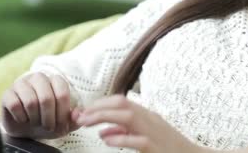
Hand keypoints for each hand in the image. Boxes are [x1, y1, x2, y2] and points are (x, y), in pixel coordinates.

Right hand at [0, 72, 82, 138]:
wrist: (26, 129)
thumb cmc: (47, 122)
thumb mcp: (64, 123)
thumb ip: (74, 119)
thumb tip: (76, 114)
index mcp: (55, 80)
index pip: (62, 93)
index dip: (62, 113)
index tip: (61, 125)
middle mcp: (39, 78)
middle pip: (46, 98)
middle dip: (48, 118)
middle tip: (48, 127)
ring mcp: (22, 84)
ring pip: (30, 102)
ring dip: (35, 118)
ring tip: (35, 121)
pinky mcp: (7, 93)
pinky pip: (15, 105)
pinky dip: (21, 117)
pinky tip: (23, 119)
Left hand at [77, 95, 209, 152]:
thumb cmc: (169, 147)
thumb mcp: (146, 135)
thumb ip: (126, 131)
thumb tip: (104, 131)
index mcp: (147, 114)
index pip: (121, 100)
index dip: (100, 103)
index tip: (84, 110)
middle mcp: (150, 119)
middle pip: (122, 104)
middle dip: (97, 107)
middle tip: (79, 116)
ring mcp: (154, 132)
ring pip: (128, 116)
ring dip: (104, 117)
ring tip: (86, 123)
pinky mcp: (156, 148)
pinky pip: (137, 140)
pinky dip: (120, 137)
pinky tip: (106, 139)